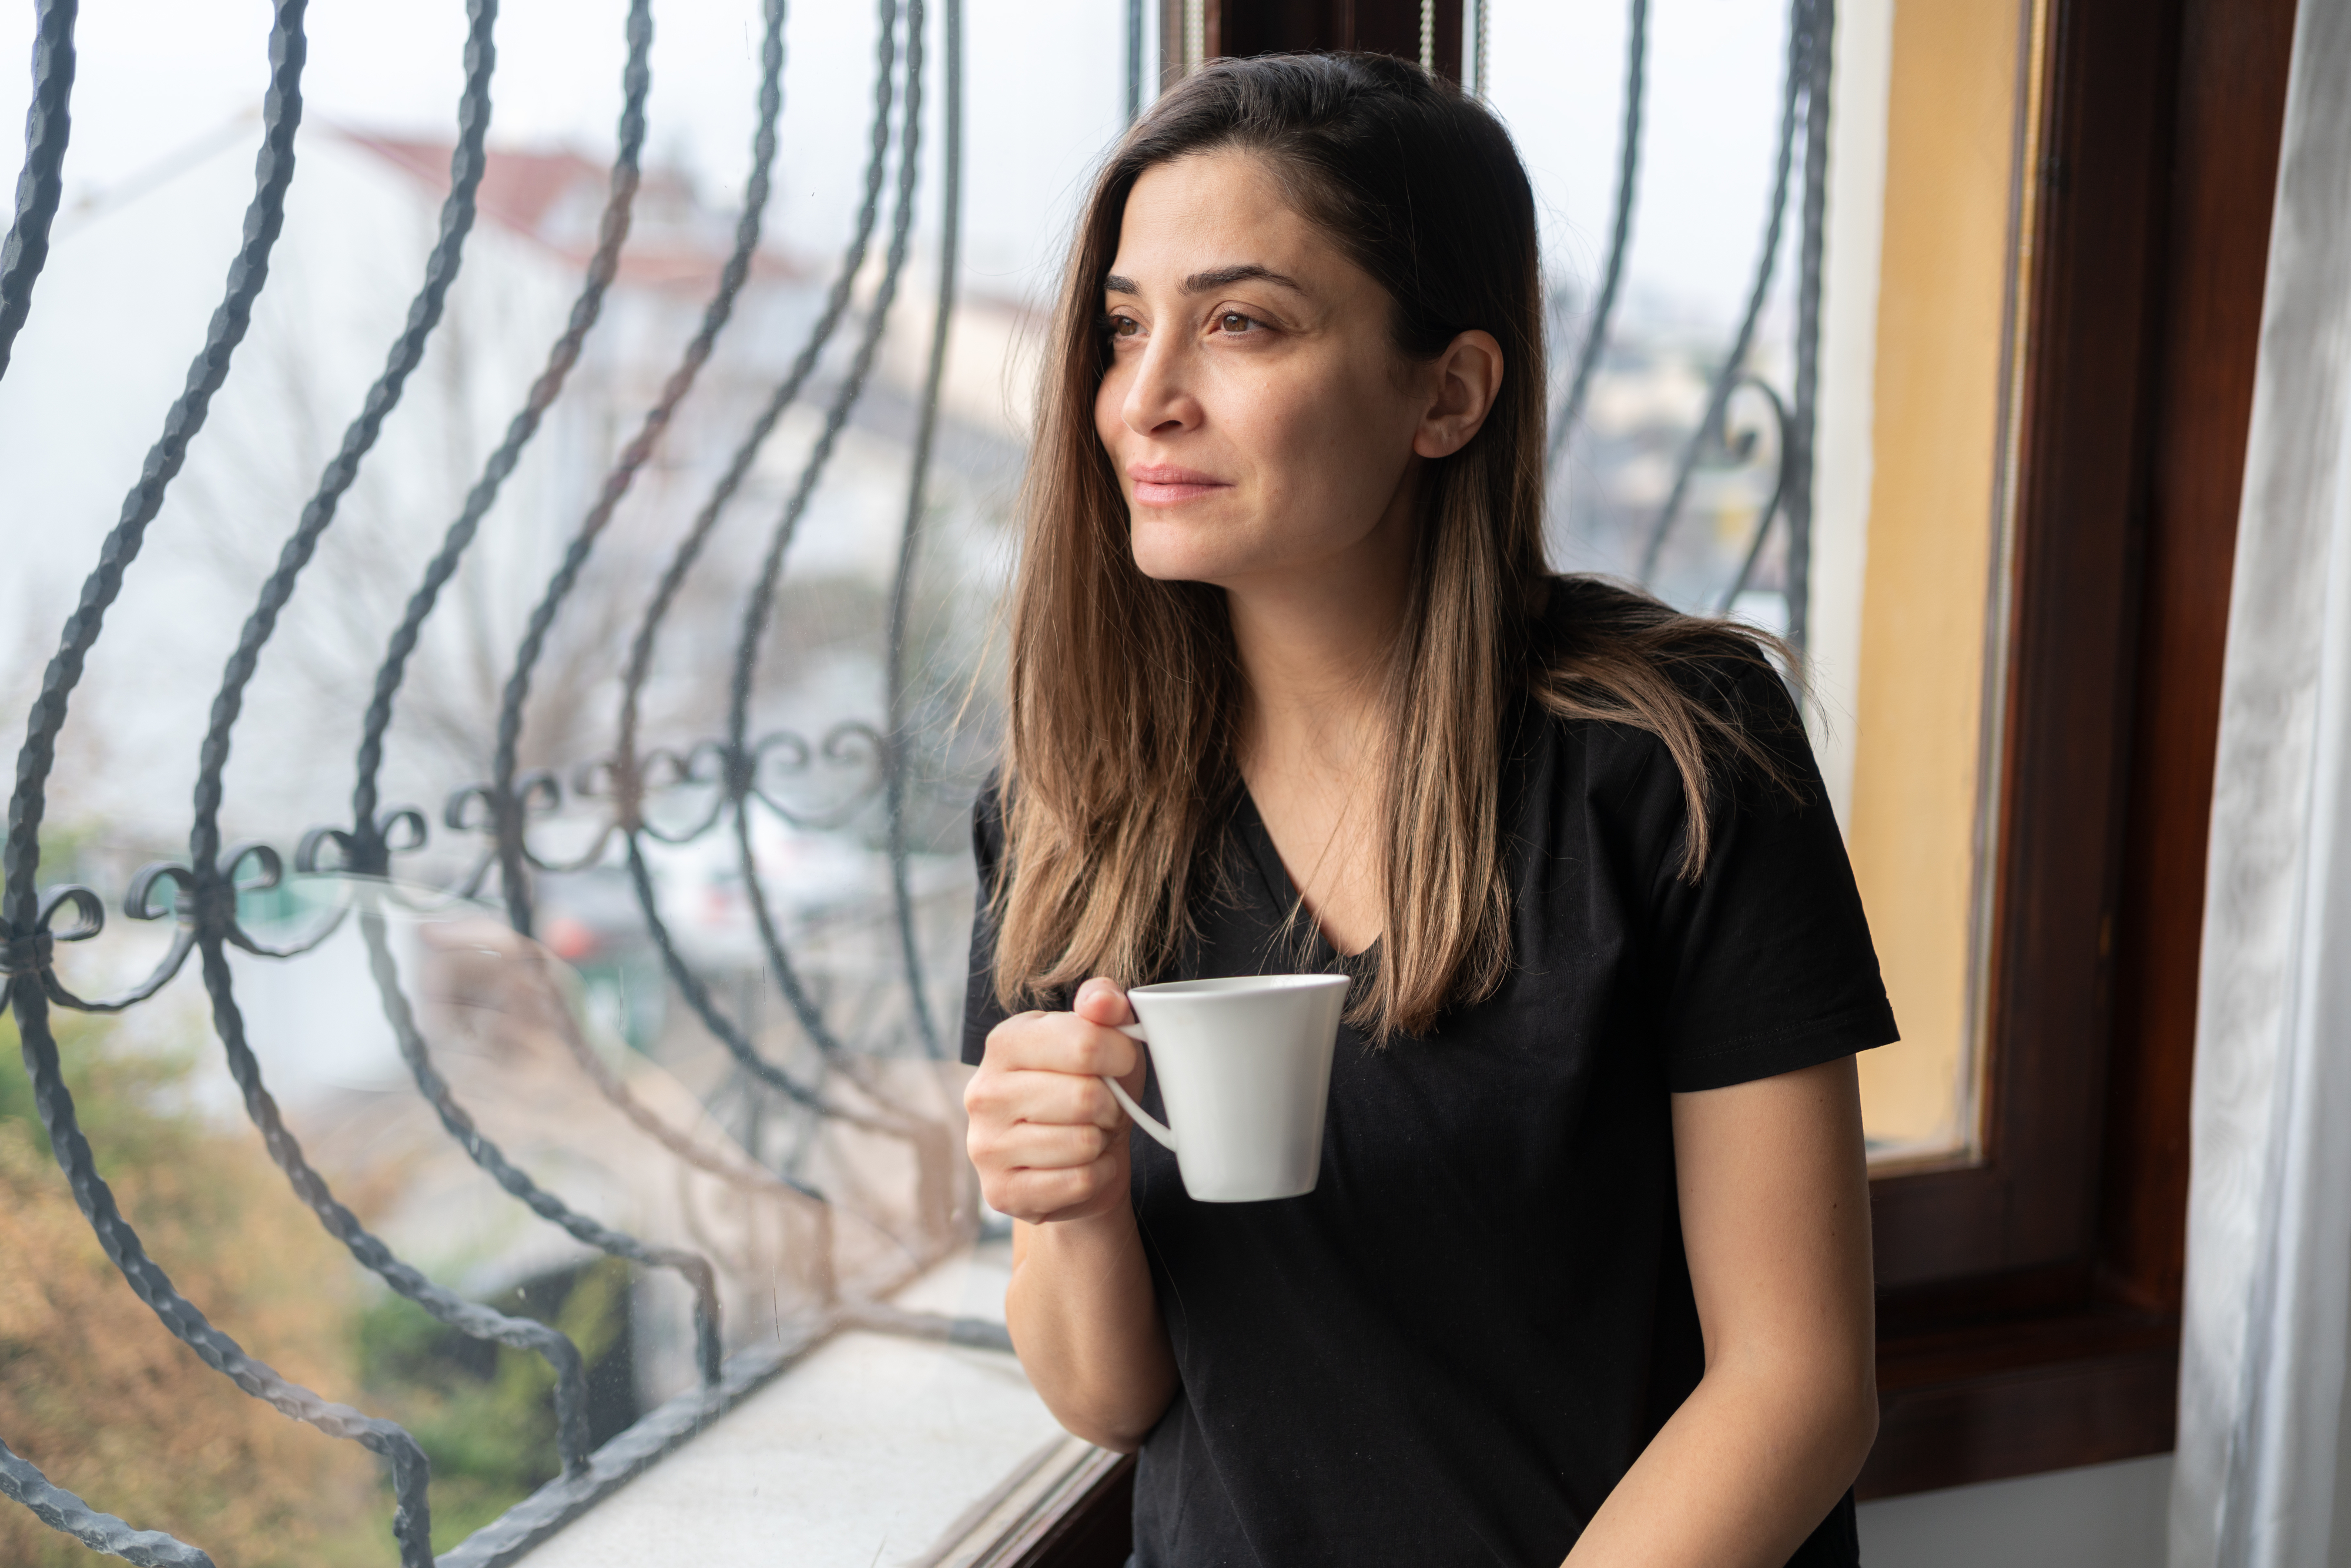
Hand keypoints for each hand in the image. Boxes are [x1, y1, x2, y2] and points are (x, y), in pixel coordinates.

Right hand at [963, 977, 1147, 1224]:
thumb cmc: (1091, 1088)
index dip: (1122, 1055)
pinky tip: (1084, 1165)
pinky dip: (1098, 1175)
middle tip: (1106, 1108)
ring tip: (1091, 1134)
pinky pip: (1078, 1182)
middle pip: (1085, 1098)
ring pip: (1083, 1144)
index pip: (1084, 1043)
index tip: (1123, 1063)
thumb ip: (1105, 1004)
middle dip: (1113, 1106)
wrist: (1076, 1158)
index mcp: (1005, 1042)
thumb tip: (1102, 1000)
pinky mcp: (1000, 1191)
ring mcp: (985, 1145)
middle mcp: (984, 1092)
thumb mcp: (1103, 1037)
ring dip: (1103, 1141)